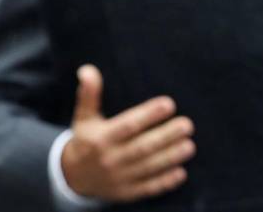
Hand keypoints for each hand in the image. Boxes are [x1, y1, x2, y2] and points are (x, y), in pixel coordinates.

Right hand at [61, 64, 194, 201]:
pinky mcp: (127, 192)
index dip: (148, 115)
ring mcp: (119, 177)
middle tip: (187, 125)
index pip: (128, 125)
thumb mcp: (83, 116)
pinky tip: (181, 172)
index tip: (168, 104)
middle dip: (166, 136)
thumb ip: (89, 93)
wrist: (73, 177)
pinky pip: (148, 187)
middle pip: (143, 146)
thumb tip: (87, 70)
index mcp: (101, 137)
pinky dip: (165, 181)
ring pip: (148, 167)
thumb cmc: (85, 139)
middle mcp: (110, 158)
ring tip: (189, 145)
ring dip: (170, 157)